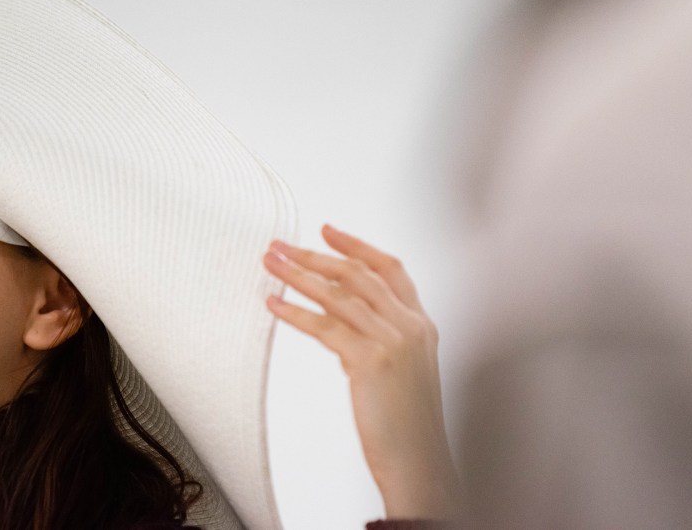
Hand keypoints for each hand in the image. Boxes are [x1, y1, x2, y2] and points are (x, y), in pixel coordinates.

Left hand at [263, 224, 458, 518]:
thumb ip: (378, 337)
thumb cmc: (405, 422)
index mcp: (420, 324)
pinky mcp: (371, 359)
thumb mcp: (401, 369)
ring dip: (299, 275)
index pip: (389, 269)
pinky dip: (296, 311)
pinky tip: (274, 304)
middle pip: (357, 275)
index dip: (357, 247)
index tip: (327, 231)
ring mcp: (392, 340)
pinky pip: (325, 326)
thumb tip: (336, 314)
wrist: (418, 461)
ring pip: (338, 295)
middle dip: (315, 256)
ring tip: (271, 263)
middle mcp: (409, 325)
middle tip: (281, 246)